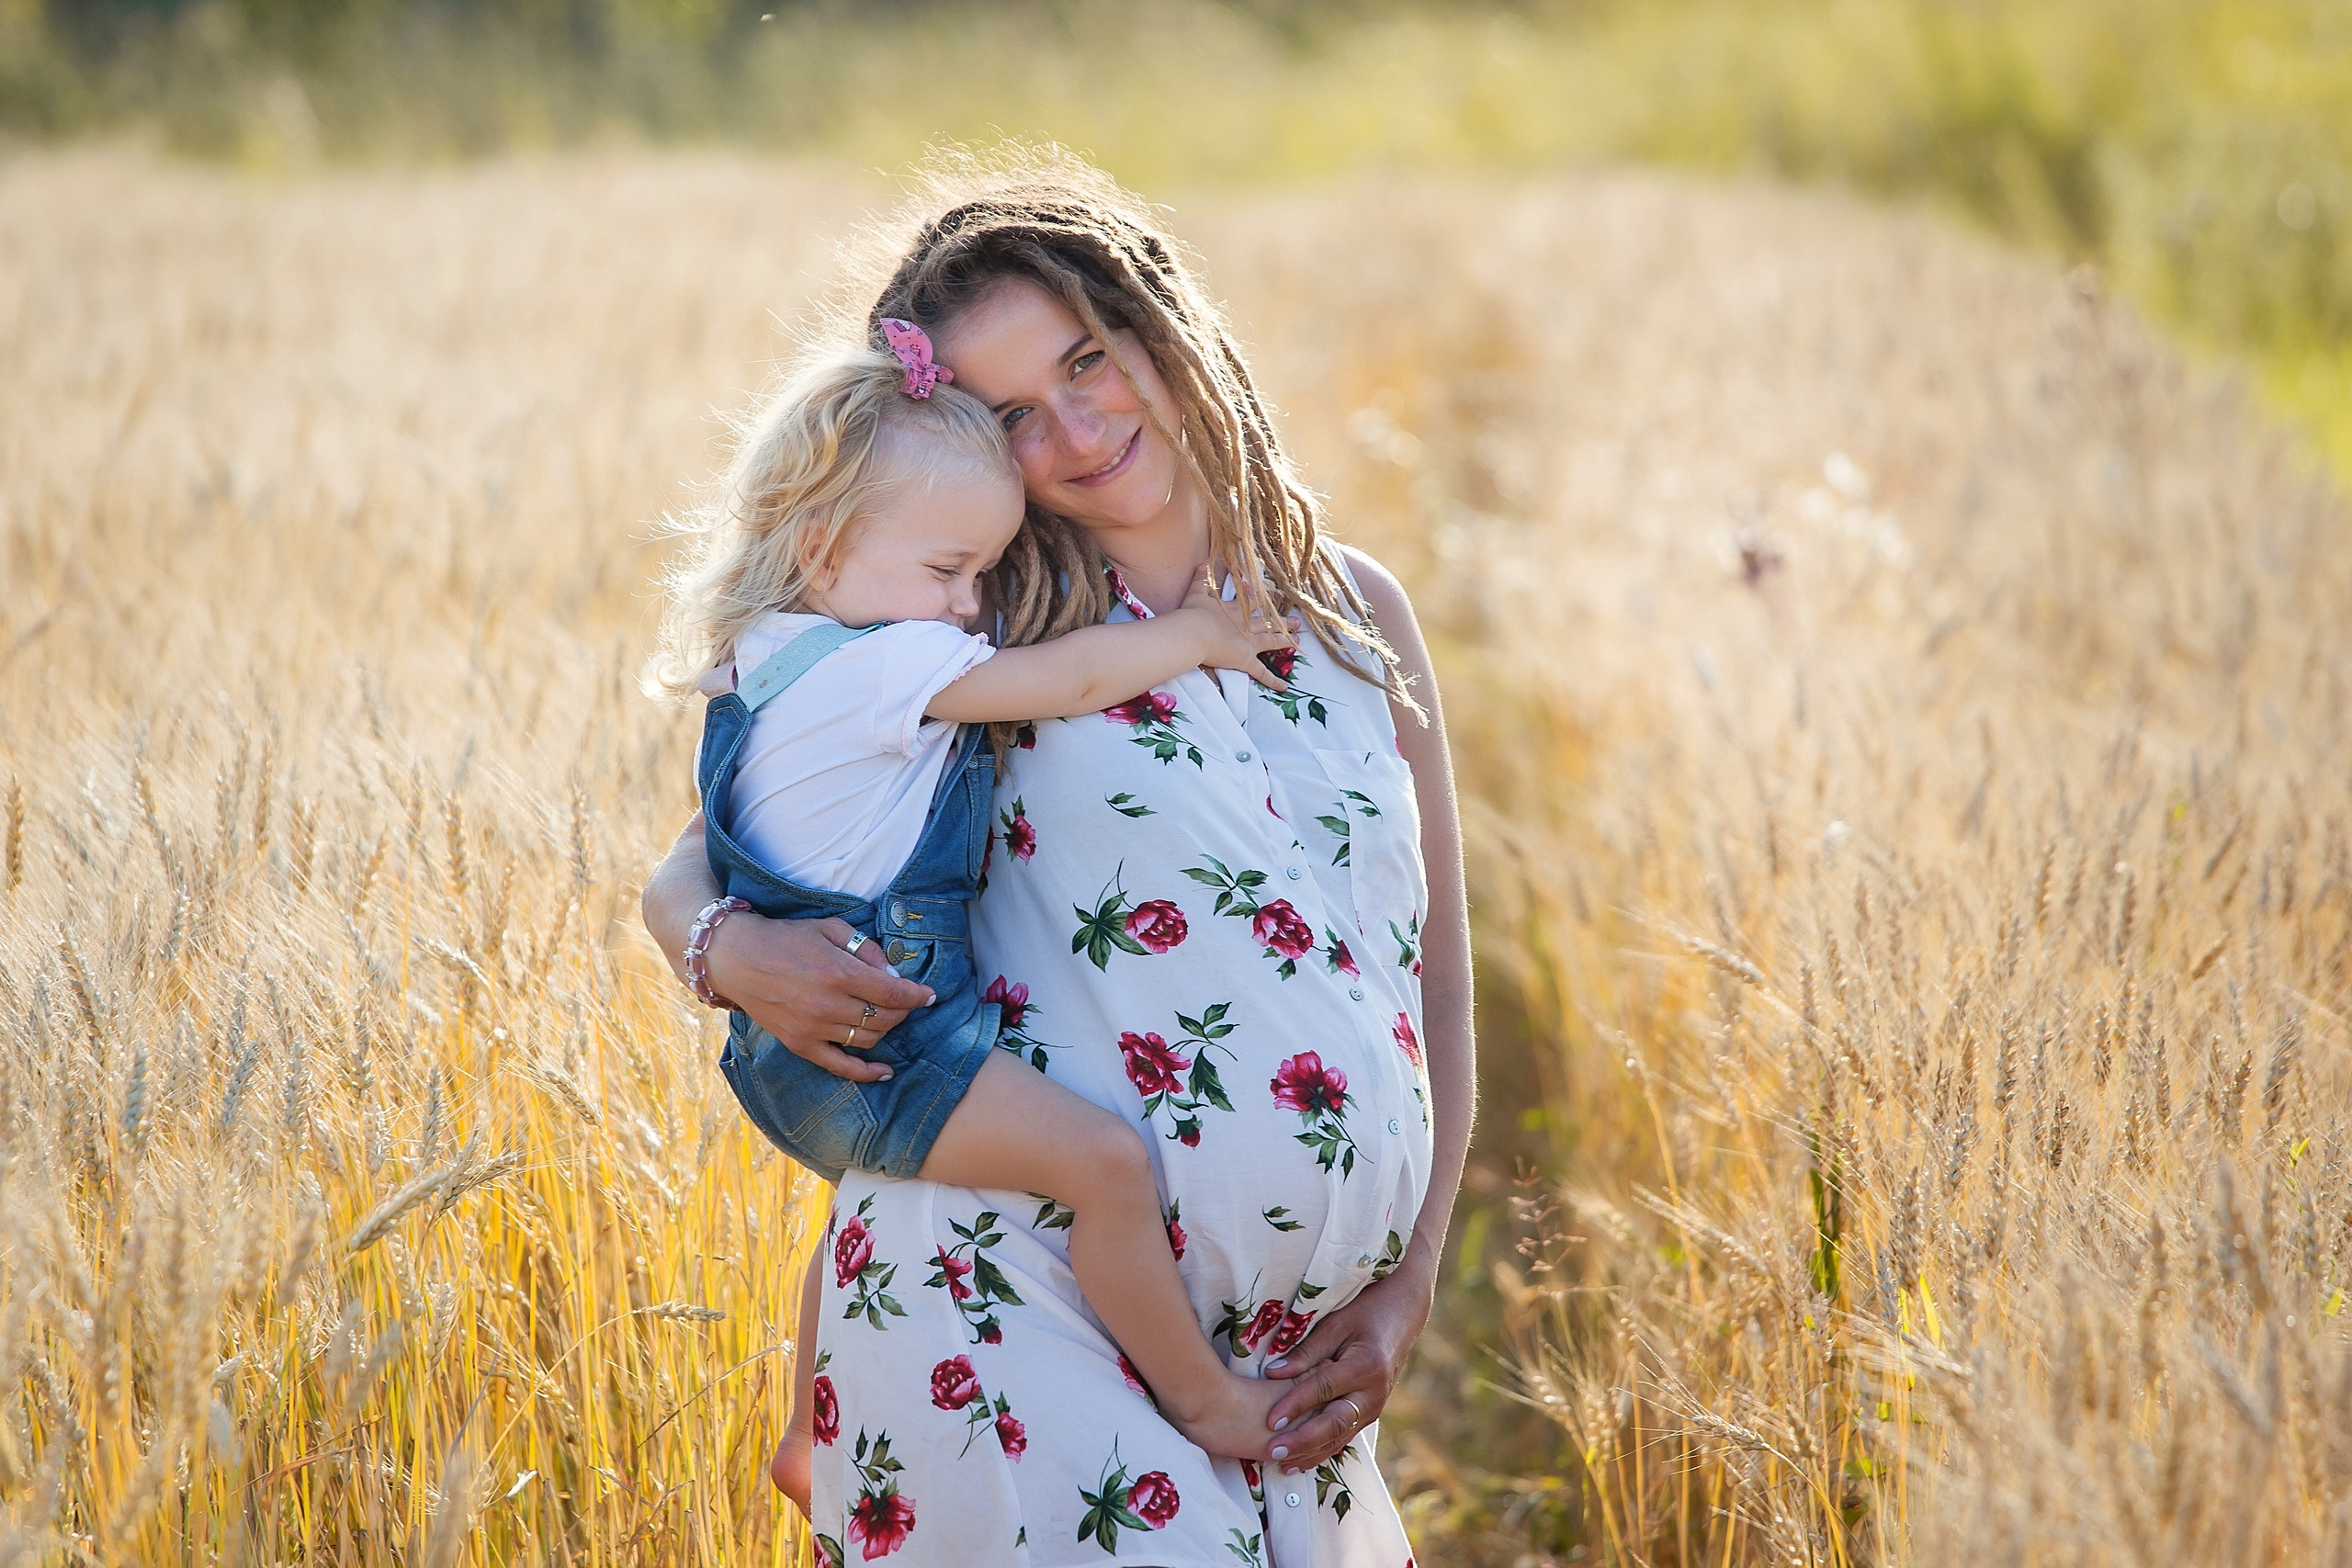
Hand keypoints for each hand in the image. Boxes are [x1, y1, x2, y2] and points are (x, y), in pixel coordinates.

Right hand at [705, 913, 932, 1083]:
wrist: (736, 959)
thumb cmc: (786, 938)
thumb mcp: (830, 929)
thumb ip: (866, 948)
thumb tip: (893, 974)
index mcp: (838, 972)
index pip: (893, 994)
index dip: (917, 996)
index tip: (929, 995)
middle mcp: (828, 1005)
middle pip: (885, 1018)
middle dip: (903, 1011)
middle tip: (905, 1002)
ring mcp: (813, 1029)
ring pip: (868, 1039)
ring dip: (886, 1029)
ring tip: (887, 1017)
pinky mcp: (800, 1045)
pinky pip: (840, 1066)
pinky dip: (866, 1073)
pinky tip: (885, 1071)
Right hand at [1176, 564, 1295, 691]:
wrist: (1192, 633)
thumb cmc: (1192, 614)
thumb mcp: (1196, 593)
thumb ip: (1201, 578)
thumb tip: (1203, 562)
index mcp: (1236, 609)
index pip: (1256, 602)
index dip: (1267, 599)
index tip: (1277, 596)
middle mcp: (1246, 625)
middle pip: (1270, 622)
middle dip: (1284, 622)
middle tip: (1297, 622)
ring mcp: (1248, 642)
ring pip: (1272, 641)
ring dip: (1286, 641)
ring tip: (1299, 640)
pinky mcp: (1245, 660)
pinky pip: (1262, 672)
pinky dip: (1273, 681)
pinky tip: (1285, 687)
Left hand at [1261, 1267, 1432, 1472]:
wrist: (1402, 1315)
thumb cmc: (1366, 1312)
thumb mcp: (1335, 1323)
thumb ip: (1306, 1350)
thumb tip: (1273, 1373)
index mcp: (1365, 1366)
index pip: (1324, 1390)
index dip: (1295, 1406)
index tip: (1270, 1421)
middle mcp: (1373, 1392)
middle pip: (1335, 1423)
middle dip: (1303, 1440)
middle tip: (1273, 1451)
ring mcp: (1375, 1406)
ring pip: (1340, 1436)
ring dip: (1310, 1452)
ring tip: (1281, 1464)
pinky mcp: (1370, 1413)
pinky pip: (1345, 1436)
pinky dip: (1323, 1450)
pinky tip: (1301, 1460)